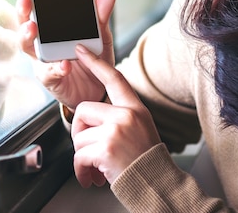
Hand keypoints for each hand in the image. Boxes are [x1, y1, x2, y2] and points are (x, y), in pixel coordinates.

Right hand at [16, 0, 115, 108]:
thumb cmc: (93, 59)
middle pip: (25, 25)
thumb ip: (101, 17)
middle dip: (23, 13)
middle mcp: (42, 44)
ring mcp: (43, 61)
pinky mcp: (51, 79)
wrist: (99, 89)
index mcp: (52, 29)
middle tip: (26, 2)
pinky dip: (57, 67)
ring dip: (28, 37)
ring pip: (28, 48)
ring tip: (33, 28)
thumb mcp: (101, 37)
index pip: (37, 10)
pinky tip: (65, 64)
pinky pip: (49, 73)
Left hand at [71, 44, 160, 187]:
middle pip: (83, 110)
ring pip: (79, 137)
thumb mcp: (140, 130)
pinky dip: (81, 171)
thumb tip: (89, 121)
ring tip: (96, 169)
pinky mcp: (106, 148)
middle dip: (80, 132)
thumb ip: (119, 118)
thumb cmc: (146, 162)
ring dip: (82, 157)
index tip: (81, 49)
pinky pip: (78, 156)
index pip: (113, 78)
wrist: (158, 187)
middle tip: (88, 149)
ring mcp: (116, 131)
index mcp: (135, 108)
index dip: (95, 62)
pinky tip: (91, 178)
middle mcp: (126, 115)